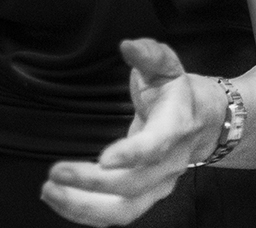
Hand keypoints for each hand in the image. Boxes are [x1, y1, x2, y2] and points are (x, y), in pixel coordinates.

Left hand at [41, 39, 222, 225]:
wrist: (206, 121)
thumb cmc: (176, 91)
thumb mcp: (166, 65)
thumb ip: (148, 54)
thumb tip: (128, 45)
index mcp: (174, 126)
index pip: (156, 146)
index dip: (132, 155)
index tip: (103, 158)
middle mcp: (169, 163)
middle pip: (134, 184)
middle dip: (92, 183)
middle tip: (55, 172)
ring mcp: (159, 184)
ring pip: (126, 209)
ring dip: (85, 207)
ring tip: (50, 191)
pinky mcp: (146, 196)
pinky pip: (118, 214)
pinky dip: (86, 212)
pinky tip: (59, 199)